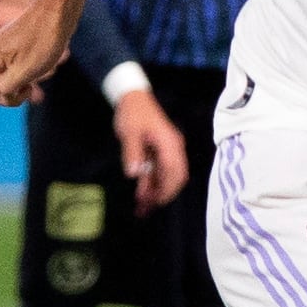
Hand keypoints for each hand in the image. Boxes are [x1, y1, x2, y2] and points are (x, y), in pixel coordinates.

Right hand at [0, 0, 72, 105]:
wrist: (56, 11)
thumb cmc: (44, 41)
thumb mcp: (25, 72)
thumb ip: (6, 88)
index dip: (10, 100)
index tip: (29, 88)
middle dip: (15, 91)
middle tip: (33, 83)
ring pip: (7, 78)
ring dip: (23, 80)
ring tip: (41, 69)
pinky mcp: (9, 45)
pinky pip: (13, 67)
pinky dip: (26, 70)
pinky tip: (42, 62)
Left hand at [114, 89, 190, 214]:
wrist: (133, 98)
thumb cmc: (133, 114)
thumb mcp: (130, 133)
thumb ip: (132, 153)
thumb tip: (134, 174)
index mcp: (170, 144)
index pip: (174, 171)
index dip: (167, 189)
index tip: (155, 202)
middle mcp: (173, 150)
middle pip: (176, 178)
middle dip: (163, 194)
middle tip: (147, 208)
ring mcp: (168, 152)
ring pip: (167, 177)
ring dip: (156, 192)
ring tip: (142, 207)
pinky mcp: (160, 154)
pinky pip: (159, 172)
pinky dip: (152, 184)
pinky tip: (141, 194)